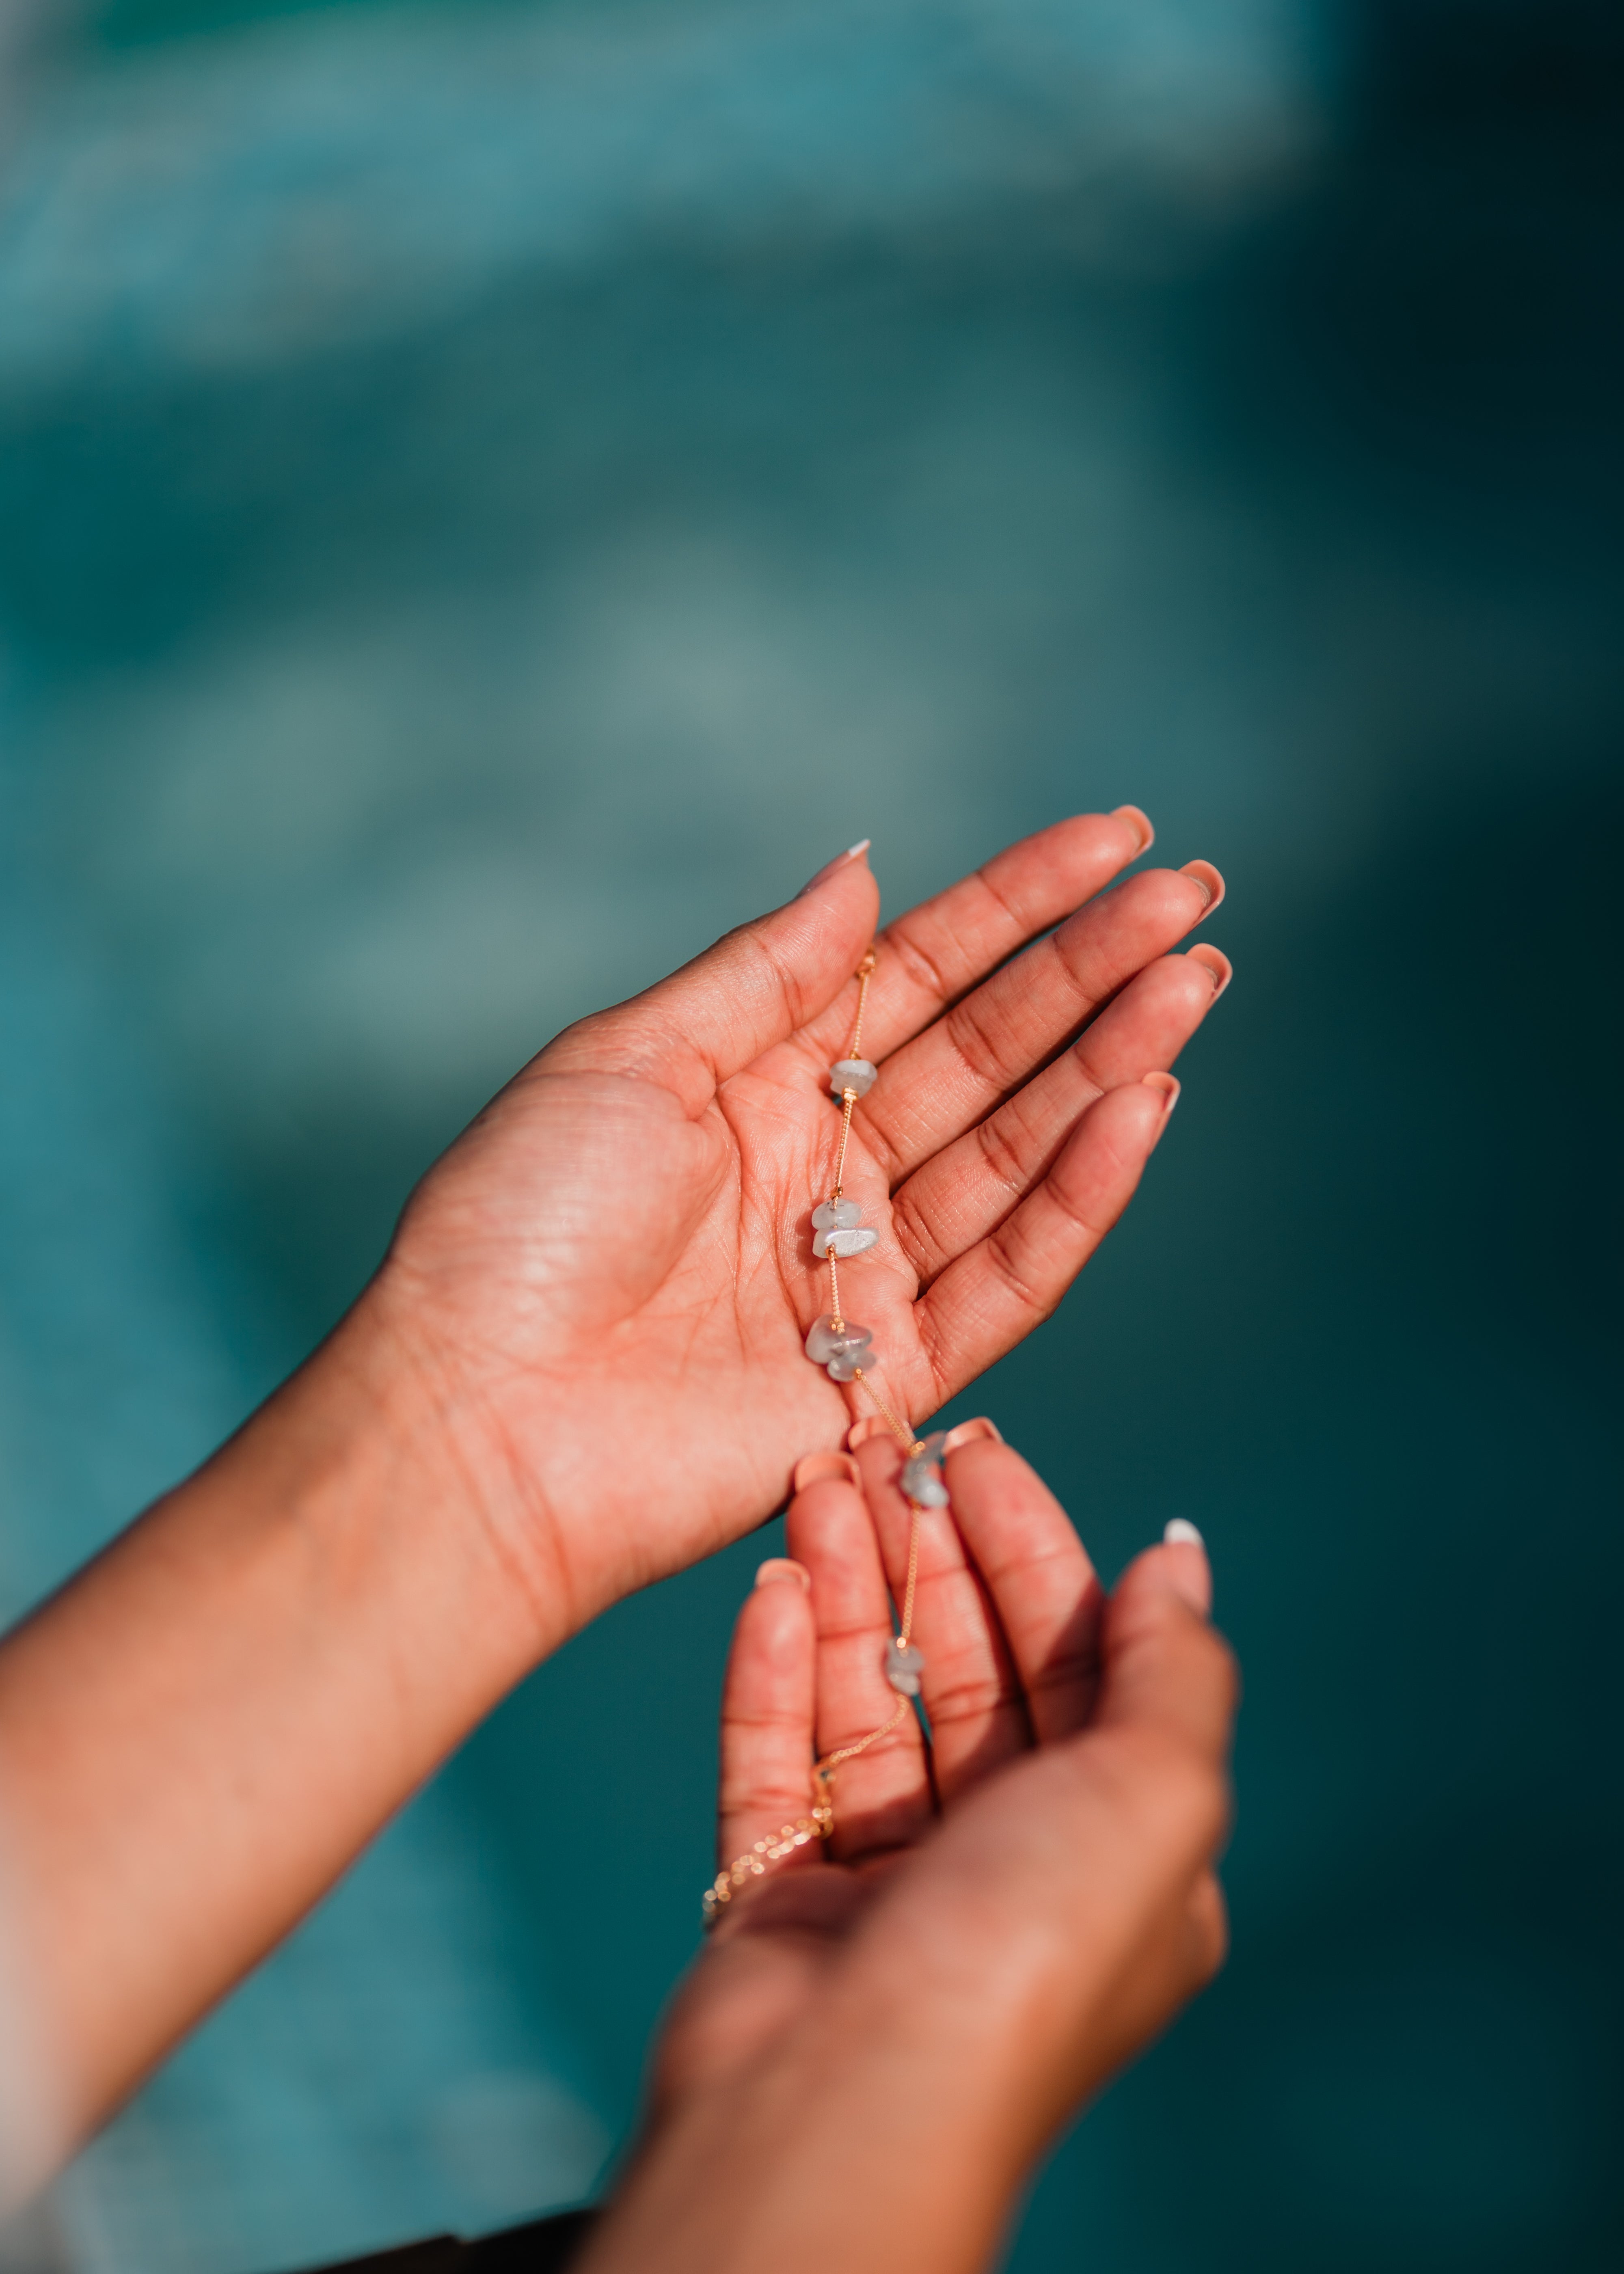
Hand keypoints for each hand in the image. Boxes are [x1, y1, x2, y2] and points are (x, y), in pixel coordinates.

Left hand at [377, 818, 1228, 1643]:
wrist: (477, 1418)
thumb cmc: (515, 1230)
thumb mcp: (627, 1058)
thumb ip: (765, 972)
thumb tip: (863, 869)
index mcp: (756, 1084)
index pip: (918, 973)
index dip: (1019, 906)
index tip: (1117, 839)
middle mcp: (823, 1170)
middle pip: (989, 1054)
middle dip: (1093, 973)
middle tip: (1194, 899)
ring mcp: (864, 1272)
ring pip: (1018, 1150)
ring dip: (1110, 1065)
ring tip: (1193, 980)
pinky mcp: (892, 1372)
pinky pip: (1011, 1273)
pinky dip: (1079, 1194)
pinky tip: (1143, 1104)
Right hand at [655, 1428, 1235, 2131]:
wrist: (843, 2111)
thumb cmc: (1023, 1954)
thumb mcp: (1157, 1800)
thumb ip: (1175, 1673)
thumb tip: (1178, 1561)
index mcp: (1118, 1853)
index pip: (1079, 1662)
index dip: (1033, 1550)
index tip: (975, 1458)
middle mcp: (1010, 1863)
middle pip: (967, 1669)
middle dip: (929, 1554)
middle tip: (882, 1451)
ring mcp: (889, 1882)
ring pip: (867, 1698)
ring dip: (842, 1587)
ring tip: (812, 1486)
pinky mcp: (782, 1895)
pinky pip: (777, 1755)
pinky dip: (773, 1670)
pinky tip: (767, 1585)